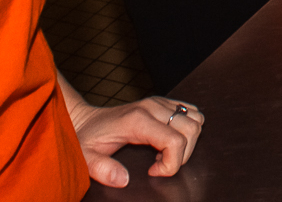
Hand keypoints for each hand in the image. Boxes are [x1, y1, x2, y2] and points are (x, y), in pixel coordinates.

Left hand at [68, 94, 201, 188]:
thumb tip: (123, 180)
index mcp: (138, 120)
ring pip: (196, 120)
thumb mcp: (86, 156)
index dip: (172, 164)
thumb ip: (102, 169)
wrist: (85, 119)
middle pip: (191, 130)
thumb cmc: (87, 138)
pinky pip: (191, 113)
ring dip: (187, 142)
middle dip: (182, 155)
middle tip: (160, 164)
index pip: (175, 141)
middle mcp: (153, 107)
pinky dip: (188, 130)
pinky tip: (168, 140)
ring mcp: (160, 102)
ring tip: (164, 153)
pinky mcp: (163, 102)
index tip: (153, 172)